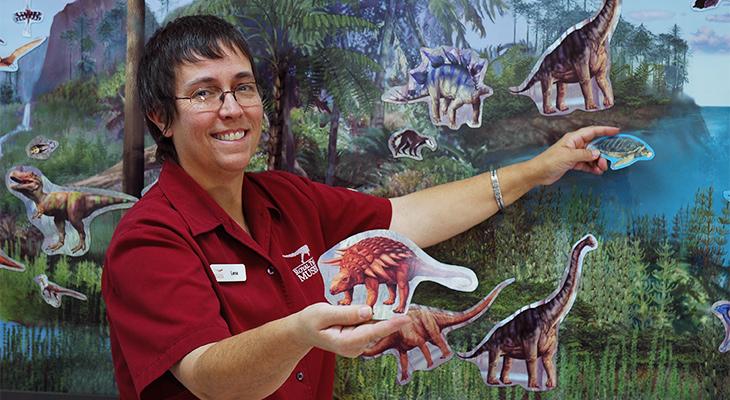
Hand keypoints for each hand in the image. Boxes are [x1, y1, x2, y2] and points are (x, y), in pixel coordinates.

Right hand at [293, 303, 408, 357]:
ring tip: (368, 303)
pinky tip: (364, 309)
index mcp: (345, 342)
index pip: (372, 332)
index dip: (390, 325)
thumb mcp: (323, 313)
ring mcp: (357, 345)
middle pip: (375, 329)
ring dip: (377, 315)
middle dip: (386, 316)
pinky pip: (369, 326)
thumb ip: (346, 313)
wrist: (304, 330)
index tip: (405, 319)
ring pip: (373, 326)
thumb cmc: (310, 321)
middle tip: (394, 300)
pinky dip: (370, 317)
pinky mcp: (359, 339)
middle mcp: (354, 347)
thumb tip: (368, 311)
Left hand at [528, 126, 619, 185]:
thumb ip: (584, 155)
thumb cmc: (549, 161)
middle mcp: (575, 144)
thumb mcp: (568, 156)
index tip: (616, 131)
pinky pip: (587, 164)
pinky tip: (597, 172)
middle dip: (603, 152)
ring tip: (602, 168)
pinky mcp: (573, 163)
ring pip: (592, 156)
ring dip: (598, 162)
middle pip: (594, 145)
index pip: (592, 131)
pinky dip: (592, 167)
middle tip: (608, 160)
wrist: (538, 173)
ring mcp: (575, 154)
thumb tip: (597, 154)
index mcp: (574, 138)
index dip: (605, 130)